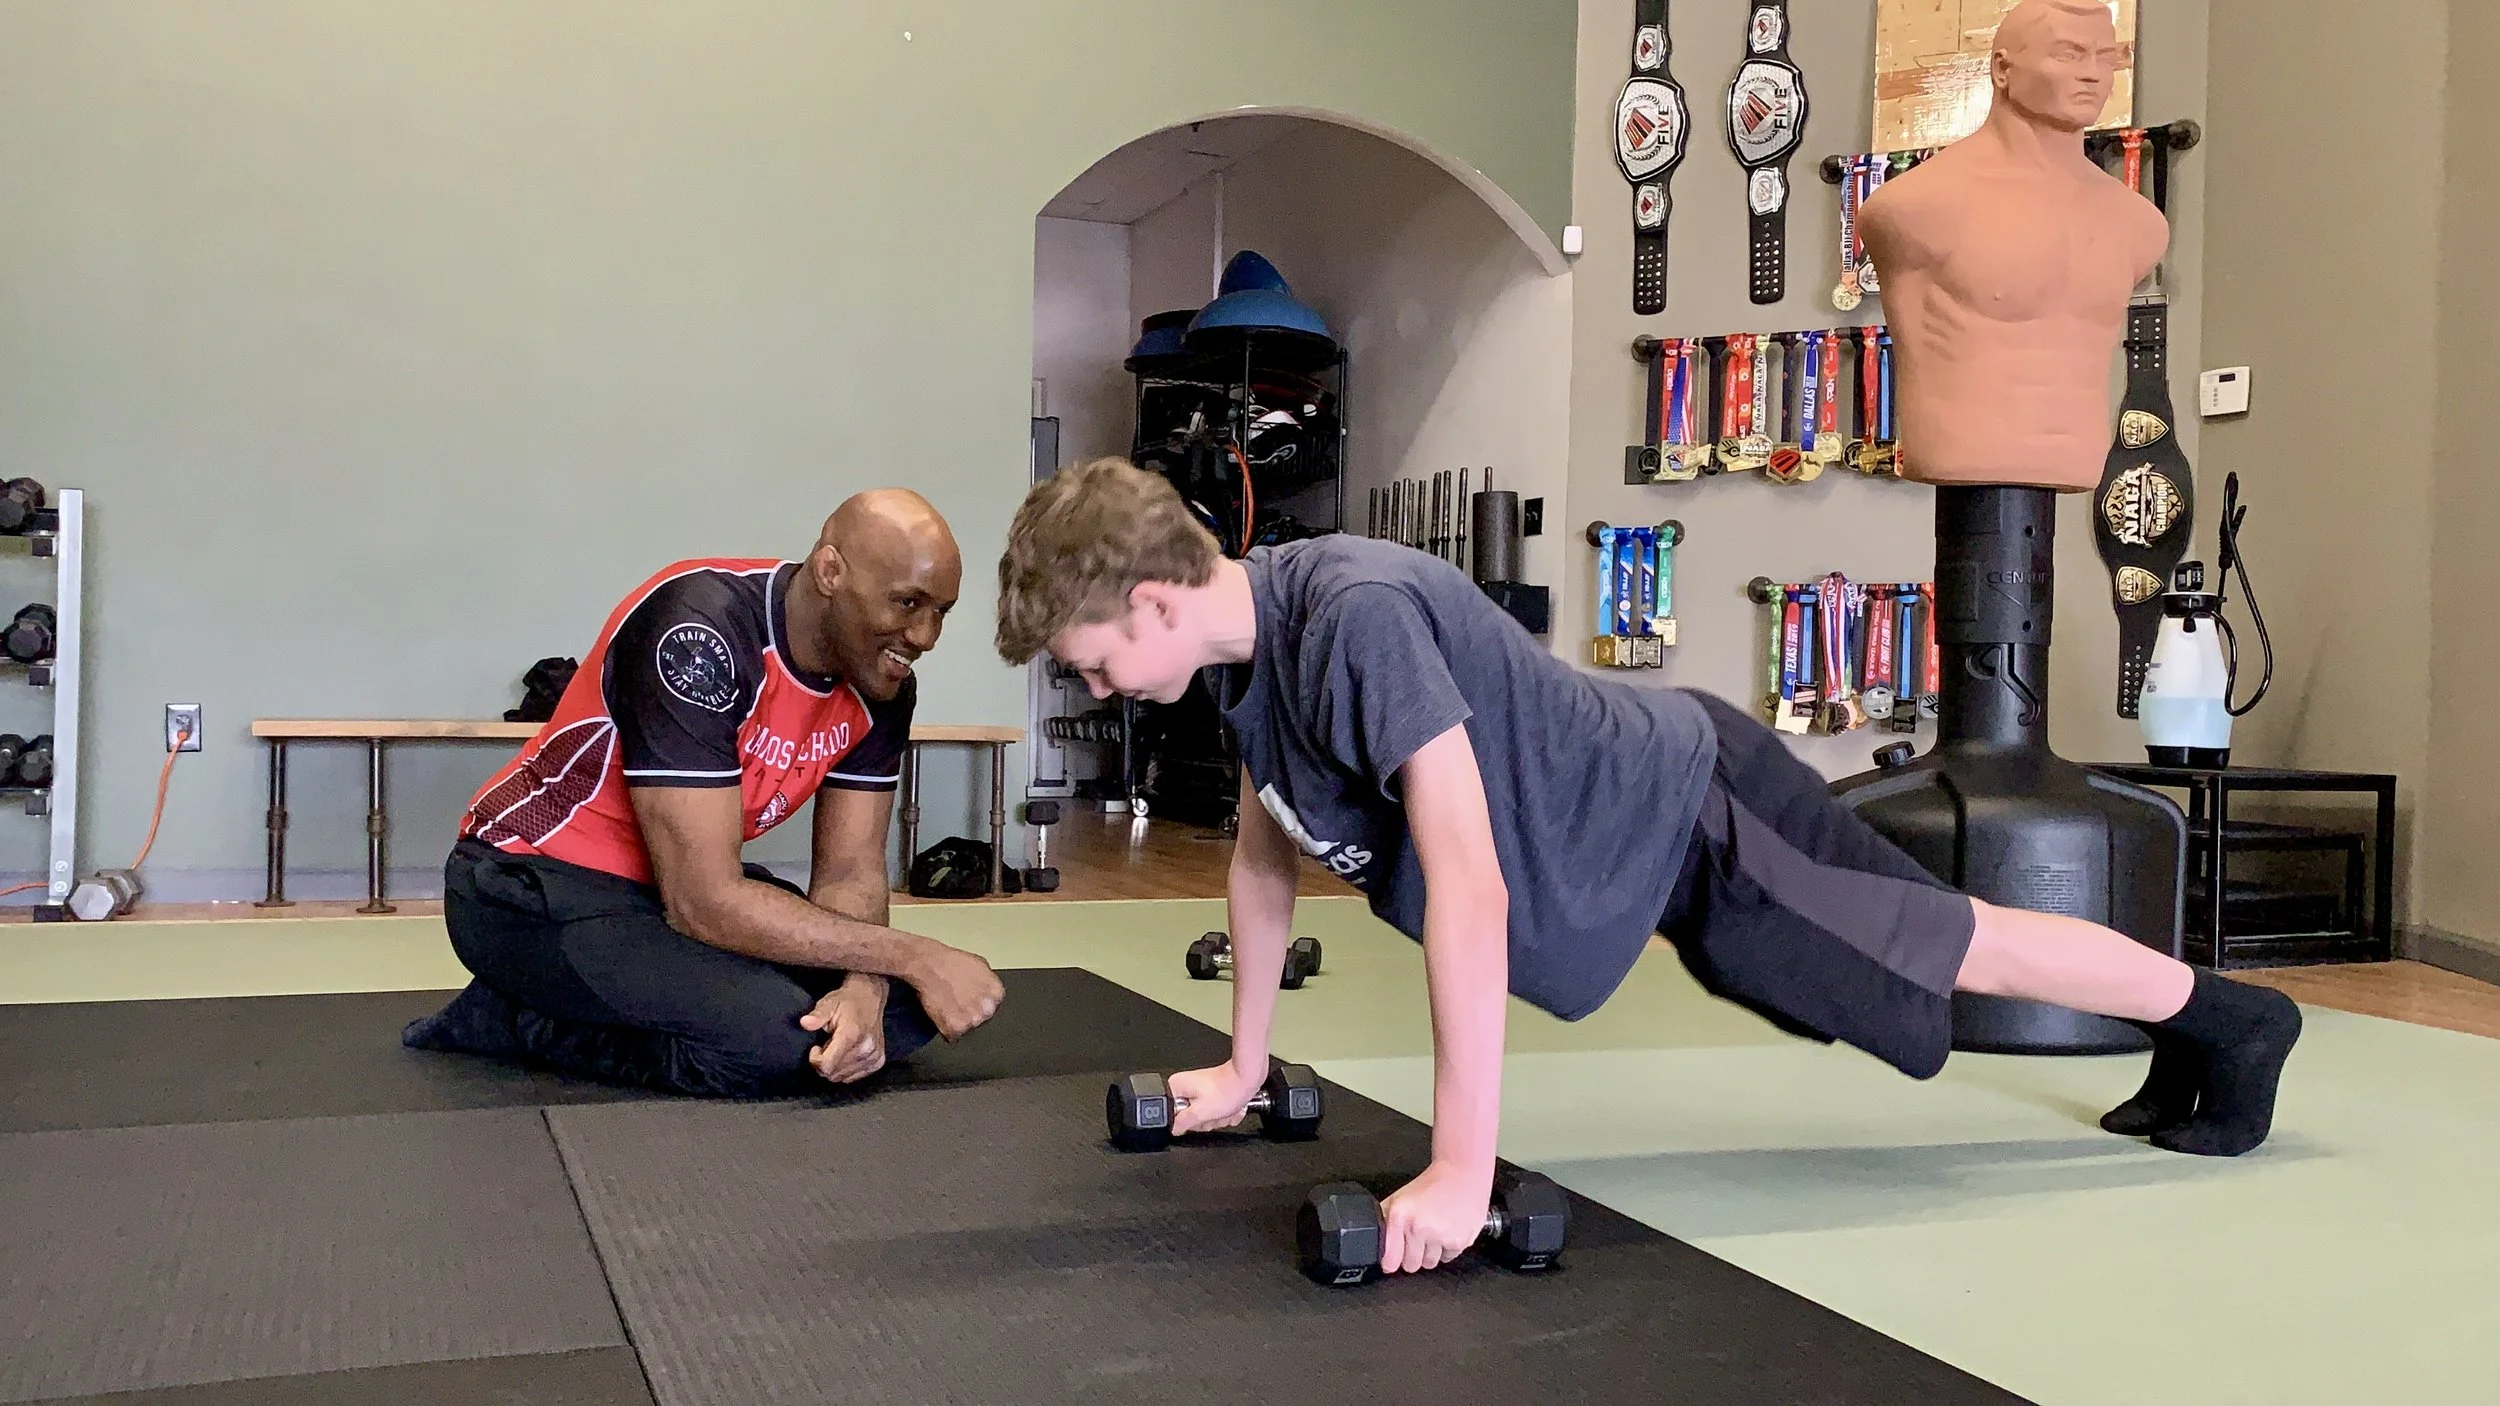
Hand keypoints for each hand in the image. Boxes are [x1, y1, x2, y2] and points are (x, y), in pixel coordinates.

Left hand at [799, 976, 886, 1083]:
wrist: (870, 997)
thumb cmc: (846, 1001)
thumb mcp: (828, 1003)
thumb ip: (817, 1015)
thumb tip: (804, 1023)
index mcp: (852, 1035)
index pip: (827, 1066)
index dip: (815, 1060)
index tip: (815, 1048)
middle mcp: (866, 1049)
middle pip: (833, 1074)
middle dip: (824, 1064)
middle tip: (826, 1046)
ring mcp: (874, 1056)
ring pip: (842, 1078)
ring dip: (834, 1067)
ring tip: (836, 1048)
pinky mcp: (878, 1061)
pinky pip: (853, 1077)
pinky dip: (845, 1070)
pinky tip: (846, 1054)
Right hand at [907, 943, 1003, 1039]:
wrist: (930, 965)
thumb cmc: (950, 963)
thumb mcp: (979, 965)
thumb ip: (987, 982)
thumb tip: (986, 990)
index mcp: (996, 993)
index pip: (992, 1007)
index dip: (978, 1003)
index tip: (970, 1000)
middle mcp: (987, 1008)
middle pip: (981, 1019)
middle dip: (969, 1013)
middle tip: (956, 1002)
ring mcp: (972, 1020)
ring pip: (967, 1029)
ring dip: (957, 1021)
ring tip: (947, 1005)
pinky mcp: (956, 1028)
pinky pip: (952, 1036)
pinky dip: (945, 1028)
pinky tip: (941, 1013)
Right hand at [1167, 1062, 1263, 1136]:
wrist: (1247, 1079)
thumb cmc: (1228, 1089)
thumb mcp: (1200, 1112)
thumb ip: (1183, 1123)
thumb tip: (1173, 1129)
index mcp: (1176, 1087)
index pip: (1173, 1115)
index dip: (1188, 1122)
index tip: (1199, 1118)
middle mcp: (1186, 1086)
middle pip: (1189, 1117)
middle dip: (1206, 1120)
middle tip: (1214, 1113)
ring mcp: (1199, 1090)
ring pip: (1203, 1116)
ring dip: (1217, 1118)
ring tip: (1224, 1109)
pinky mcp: (1211, 1094)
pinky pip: (1213, 1112)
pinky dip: (1223, 1114)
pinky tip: (1228, 1107)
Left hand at [1379, 1161, 1492, 1275]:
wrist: (1462, 1174)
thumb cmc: (1432, 1184)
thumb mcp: (1400, 1197)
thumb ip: (1386, 1218)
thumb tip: (1378, 1241)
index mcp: (1400, 1216)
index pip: (1390, 1259)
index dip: (1390, 1262)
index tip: (1392, 1261)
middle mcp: (1419, 1228)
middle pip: (1411, 1266)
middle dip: (1412, 1257)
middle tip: (1418, 1241)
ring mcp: (1440, 1236)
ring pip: (1430, 1264)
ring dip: (1430, 1254)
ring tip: (1434, 1234)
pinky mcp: (1458, 1241)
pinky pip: (1448, 1258)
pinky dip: (1447, 1249)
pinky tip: (1447, 1231)